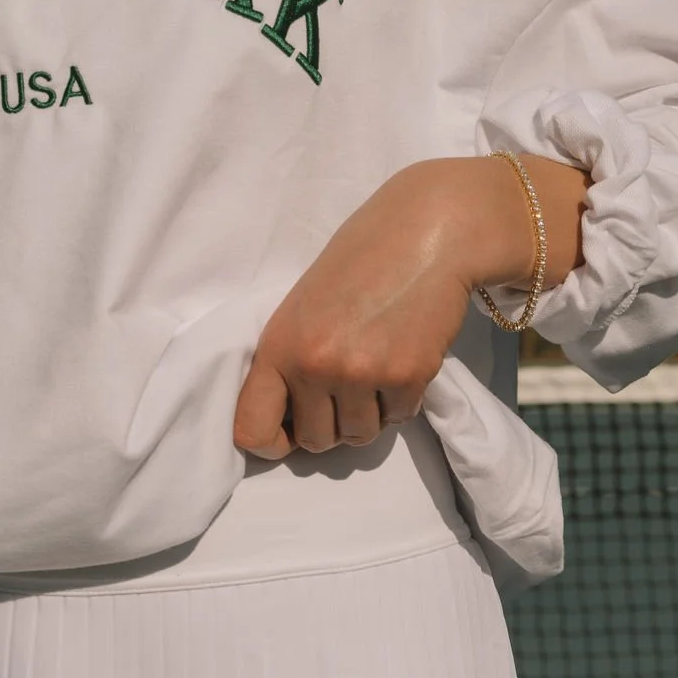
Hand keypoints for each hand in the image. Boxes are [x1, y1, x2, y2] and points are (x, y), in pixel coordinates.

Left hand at [232, 163, 488, 459]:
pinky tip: (403, 360)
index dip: (272, 443)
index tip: (291, 431)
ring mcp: (361, 374)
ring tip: (376, 372)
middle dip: (331, 425)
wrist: (425, 234)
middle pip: (315, 442)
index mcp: (278, 346)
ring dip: (369, 415)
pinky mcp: (408, 377)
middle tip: (345, 391)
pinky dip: (402, 400)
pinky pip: (399, 418)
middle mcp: (314, 366)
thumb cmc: (359, 263)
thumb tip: (288, 420)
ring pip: (359, 437)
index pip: (252, 430)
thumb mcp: (302, 307)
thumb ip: (289, 361)